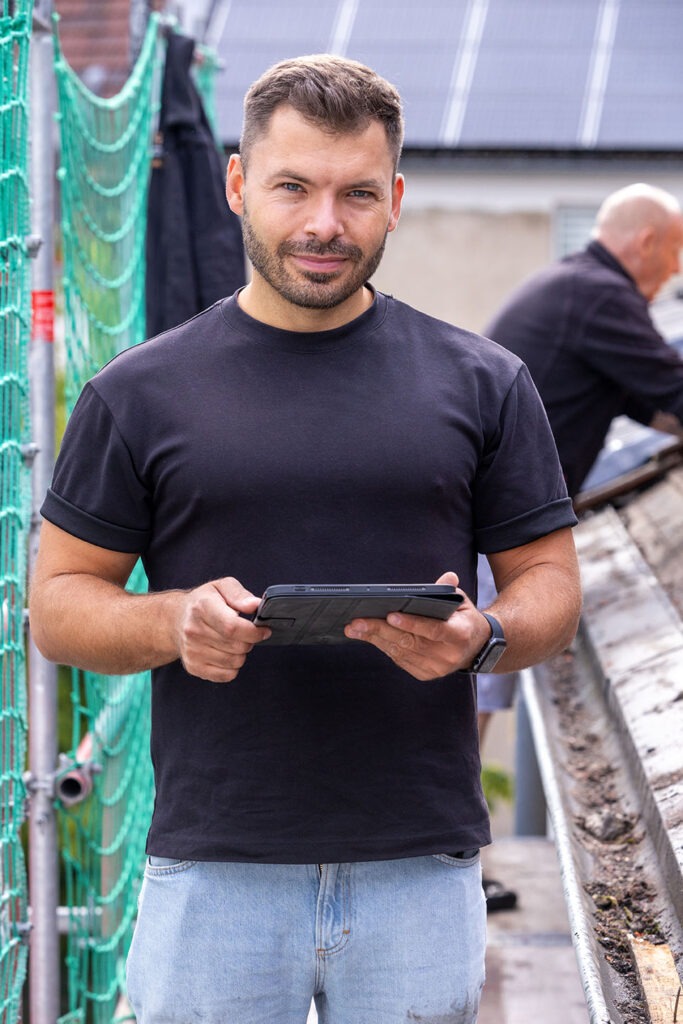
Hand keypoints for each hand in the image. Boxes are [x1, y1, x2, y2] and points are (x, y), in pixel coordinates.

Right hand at [175, 577, 270, 681]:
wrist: (176, 620)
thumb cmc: (203, 602)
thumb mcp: (221, 587)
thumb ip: (240, 594)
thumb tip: (255, 605)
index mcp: (202, 607)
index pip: (232, 627)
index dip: (254, 631)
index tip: (263, 630)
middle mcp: (194, 631)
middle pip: (237, 646)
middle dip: (249, 641)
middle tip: (245, 633)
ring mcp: (192, 651)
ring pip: (235, 661)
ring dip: (241, 653)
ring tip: (233, 641)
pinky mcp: (194, 667)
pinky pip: (227, 675)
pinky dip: (233, 666)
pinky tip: (226, 652)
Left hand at [343, 571, 490, 680]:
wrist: (475, 648)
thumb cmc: (462, 619)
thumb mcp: (461, 602)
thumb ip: (450, 590)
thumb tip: (447, 577)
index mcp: (459, 635)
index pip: (433, 629)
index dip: (411, 623)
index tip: (390, 615)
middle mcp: (448, 656)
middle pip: (410, 642)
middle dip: (380, 630)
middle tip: (358, 621)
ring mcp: (436, 668)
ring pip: (401, 652)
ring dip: (375, 639)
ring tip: (355, 628)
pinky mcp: (425, 674)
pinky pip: (399, 660)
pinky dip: (383, 647)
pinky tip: (369, 636)